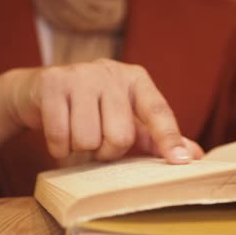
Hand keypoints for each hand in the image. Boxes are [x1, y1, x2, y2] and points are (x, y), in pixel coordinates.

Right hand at [0, 58, 203, 163]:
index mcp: (136, 80)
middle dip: (107, 151)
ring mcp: (80, 75)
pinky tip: (59, 132)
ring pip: (88, 139)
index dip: (169, 139)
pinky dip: (59, 147)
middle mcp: (111, 72)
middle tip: (98, 141)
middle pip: (121, 136)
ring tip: (77, 132)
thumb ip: (158, 137)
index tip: (180, 162)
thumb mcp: (127, 119)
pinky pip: (60, 137)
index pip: (158, 112)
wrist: (41, 91)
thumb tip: (194, 155)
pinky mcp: (52, 83)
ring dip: (81, 148)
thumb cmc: (93, 110)